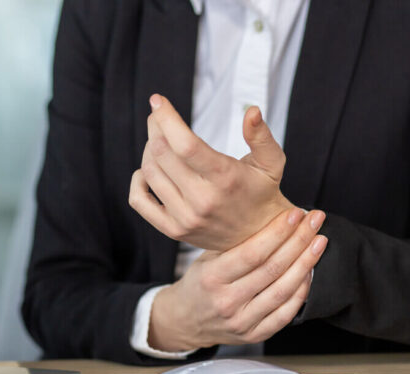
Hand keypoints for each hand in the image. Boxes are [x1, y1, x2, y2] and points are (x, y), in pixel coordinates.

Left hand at [129, 94, 293, 250]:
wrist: (258, 237)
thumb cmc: (262, 192)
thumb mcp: (272, 162)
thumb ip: (262, 135)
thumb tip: (252, 110)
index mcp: (225, 179)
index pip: (185, 144)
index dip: (167, 118)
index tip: (158, 100)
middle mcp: (203, 201)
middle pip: (162, 154)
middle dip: (155, 127)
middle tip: (157, 116)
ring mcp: (185, 218)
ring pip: (149, 173)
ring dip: (149, 149)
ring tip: (159, 140)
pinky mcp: (173, 230)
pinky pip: (139, 201)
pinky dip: (137, 180)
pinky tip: (149, 170)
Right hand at [148, 207, 327, 352]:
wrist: (187, 321)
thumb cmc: (200, 283)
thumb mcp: (206, 259)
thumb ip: (235, 244)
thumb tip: (274, 219)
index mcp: (212, 278)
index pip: (252, 253)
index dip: (278, 232)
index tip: (296, 214)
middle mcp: (227, 302)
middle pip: (272, 269)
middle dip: (299, 241)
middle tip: (315, 221)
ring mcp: (242, 321)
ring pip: (283, 290)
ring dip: (306, 263)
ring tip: (319, 242)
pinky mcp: (255, 335)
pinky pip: (286, 313)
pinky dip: (302, 290)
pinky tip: (310, 270)